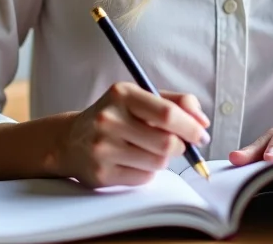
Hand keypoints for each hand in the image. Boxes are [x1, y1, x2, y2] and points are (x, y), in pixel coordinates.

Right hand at [55, 82, 209, 187]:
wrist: (70, 140)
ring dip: (163, 159)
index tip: (202, 134)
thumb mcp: (140, 98)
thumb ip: (175, 102)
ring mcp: (103, 148)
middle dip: (181, 146)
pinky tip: (134, 162)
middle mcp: (109, 119)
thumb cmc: (115, 117)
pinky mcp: (101, 174)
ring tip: (149, 150)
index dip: (191, 126)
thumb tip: (202, 121)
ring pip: (158, 162)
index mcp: (122, 94)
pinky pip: (143, 178)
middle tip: (179, 145)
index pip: (167, 113)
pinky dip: (147, 172)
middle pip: (166, 142)